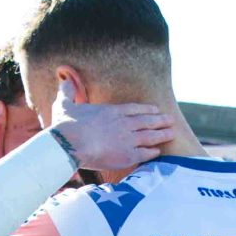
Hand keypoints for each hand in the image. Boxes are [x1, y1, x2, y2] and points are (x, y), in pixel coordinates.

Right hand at [48, 73, 173, 173]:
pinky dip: (152, 152)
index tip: (155, 109)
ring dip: (162, 134)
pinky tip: (158, 152)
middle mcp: (124, 124)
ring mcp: (127, 139)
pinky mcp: (127, 155)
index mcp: (112, 111)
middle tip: (171, 119)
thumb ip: (67, 93)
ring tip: (172, 133)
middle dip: (160, 120)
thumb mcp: (64, 104)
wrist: (68, 144)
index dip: (146, 109)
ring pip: (150, 136)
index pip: (135, 109)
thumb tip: (63, 80)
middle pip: (147, 121)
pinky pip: (145, 153)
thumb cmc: (65, 125)